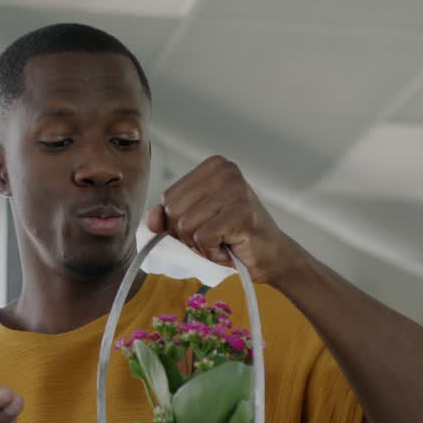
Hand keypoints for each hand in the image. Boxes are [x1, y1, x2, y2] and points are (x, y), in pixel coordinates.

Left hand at [148, 156, 302, 284]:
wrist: (270, 256)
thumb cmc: (230, 237)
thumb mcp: (192, 224)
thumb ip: (168, 217)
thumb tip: (152, 217)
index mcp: (212, 166)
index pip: (168, 197)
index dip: (179, 221)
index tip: (207, 224)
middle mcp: (225, 171)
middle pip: (173, 210)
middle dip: (187, 235)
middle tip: (215, 236)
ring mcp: (235, 189)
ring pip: (185, 226)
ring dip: (200, 245)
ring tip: (224, 240)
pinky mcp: (241, 212)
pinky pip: (202, 239)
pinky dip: (212, 252)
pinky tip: (230, 246)